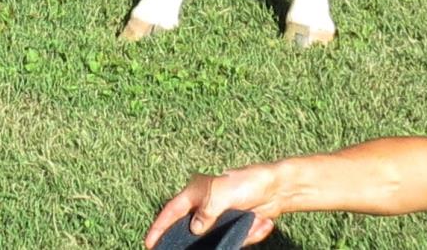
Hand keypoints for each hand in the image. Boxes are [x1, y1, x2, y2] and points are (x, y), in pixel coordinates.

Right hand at [144, 166, 281, 247]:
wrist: (277, 189)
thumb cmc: (247, 183)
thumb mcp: (222, 194)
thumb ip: (206, 211)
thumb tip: (194, 229)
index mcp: (196, 193)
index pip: (172, 211)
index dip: (160, 227)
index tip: (149, 242)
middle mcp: (205, 206)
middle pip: (193, 229)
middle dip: (201, 240)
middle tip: (194, 248)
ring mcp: (221, 218)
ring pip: (219, 238)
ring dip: (240, 233)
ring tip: (254, 220)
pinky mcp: (235, 226)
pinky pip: (237, 239)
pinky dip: (250, 233)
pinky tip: (261, 221)